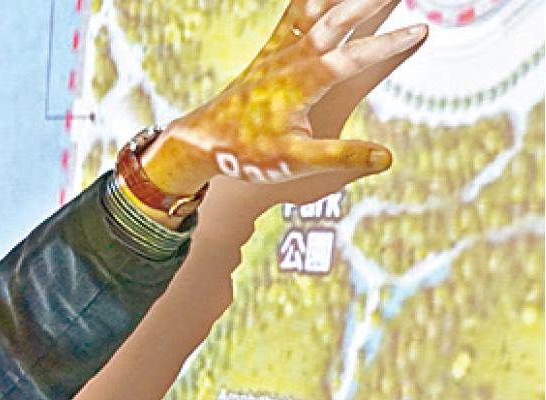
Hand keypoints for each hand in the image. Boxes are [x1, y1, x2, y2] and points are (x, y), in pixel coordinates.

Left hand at [142, 0, 428, 197]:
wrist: (201, 140)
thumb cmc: (245, 152)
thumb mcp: (293, 162)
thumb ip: (340, 157)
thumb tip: (385, 158)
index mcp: (303, 82)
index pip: (353, 57)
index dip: (387, 43)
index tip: (420, 29)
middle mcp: (293, 58)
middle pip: (337, 17)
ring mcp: (280, 50)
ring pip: (316, 6)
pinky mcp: (271, 50)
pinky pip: (296, 12)